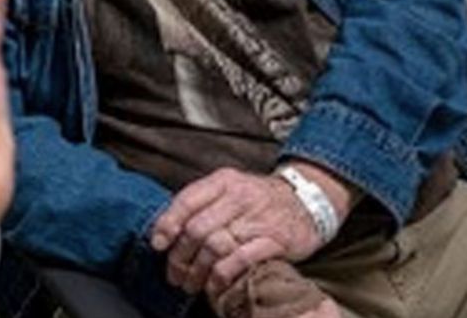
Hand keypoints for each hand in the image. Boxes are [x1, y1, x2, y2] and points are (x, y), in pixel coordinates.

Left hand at [151, 164, 350, 296]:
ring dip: (198, 271)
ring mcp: (258, 219)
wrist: (309, 201)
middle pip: (197, 229)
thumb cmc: (260, 199)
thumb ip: (202, 203)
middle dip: (180, 257)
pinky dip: (223, 276)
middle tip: (174, 275)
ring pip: (216, 246)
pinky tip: (215, 286)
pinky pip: (241, 260)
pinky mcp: (276, 241)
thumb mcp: (230, 188)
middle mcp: (239, 197)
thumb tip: (167, 229)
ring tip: (190, 285)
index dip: (167, 224)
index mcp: (223, 181)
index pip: (186, 201)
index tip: (158, 245)